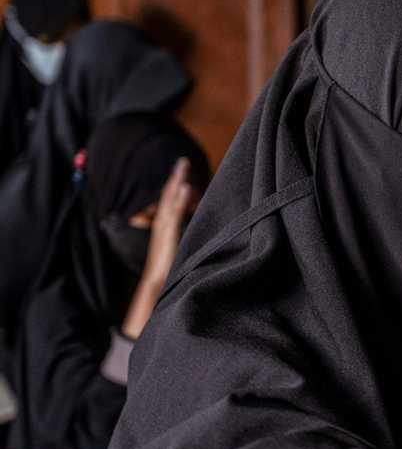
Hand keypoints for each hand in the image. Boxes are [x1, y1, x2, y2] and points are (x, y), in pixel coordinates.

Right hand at [141, 157, 194, 288]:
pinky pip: (175, 215)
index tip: (182, 173)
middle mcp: (162, 224)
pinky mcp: (170, 236)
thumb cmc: (169, 271)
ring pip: (170, 200)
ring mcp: (164, 229)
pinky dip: (180, 200)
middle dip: (175, 178)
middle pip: (168, 195)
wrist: (157, 286)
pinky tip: (186, 187)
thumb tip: (198, 231)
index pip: (169, 202)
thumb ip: (184, 238)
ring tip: (183, 165)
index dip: (175, 187)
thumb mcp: (178, 250)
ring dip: (177, 182)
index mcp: (164, 227)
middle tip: (183, 161)